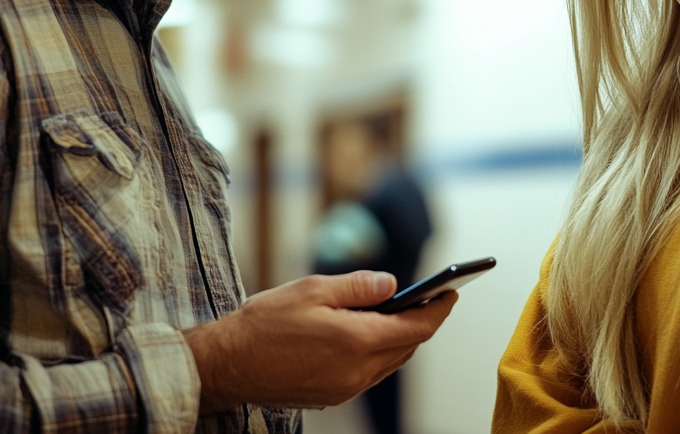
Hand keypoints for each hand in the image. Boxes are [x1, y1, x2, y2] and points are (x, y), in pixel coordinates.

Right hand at [184, 269, 456, 412]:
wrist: (229, 364)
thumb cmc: (265, 323)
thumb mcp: (312, 289)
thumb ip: (358, 286)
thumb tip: (391, 284)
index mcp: (356, 340)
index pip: (416, 327)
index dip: (438, 310)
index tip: (450, 293)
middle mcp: (357, 371)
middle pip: (407, 347)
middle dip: (422, 322)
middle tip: (429, 299)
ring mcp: (346, 388)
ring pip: (390, 362)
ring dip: (401, 339)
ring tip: (401, 313)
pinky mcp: (333, 396)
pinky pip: (370, 373)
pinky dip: (379, 352)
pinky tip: (368, 334)